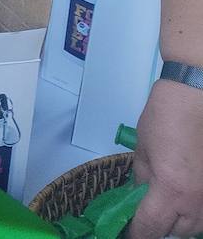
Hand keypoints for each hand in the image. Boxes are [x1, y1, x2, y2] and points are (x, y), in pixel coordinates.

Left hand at [128, 78, 202, 238]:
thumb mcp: (142, 152)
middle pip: (178, 232)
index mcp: (171, 191)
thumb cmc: (164, 119)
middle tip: (148, 215)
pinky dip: (197, 212)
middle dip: (160, 227)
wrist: (196, 99)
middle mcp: (197, 201)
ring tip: (168, 207)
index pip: (151, 227)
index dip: (137, 233)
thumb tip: (140, 197)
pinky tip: (187, 200)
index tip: (129, 232)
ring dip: (181, 222)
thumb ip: (142, 180)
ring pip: (197, 227)